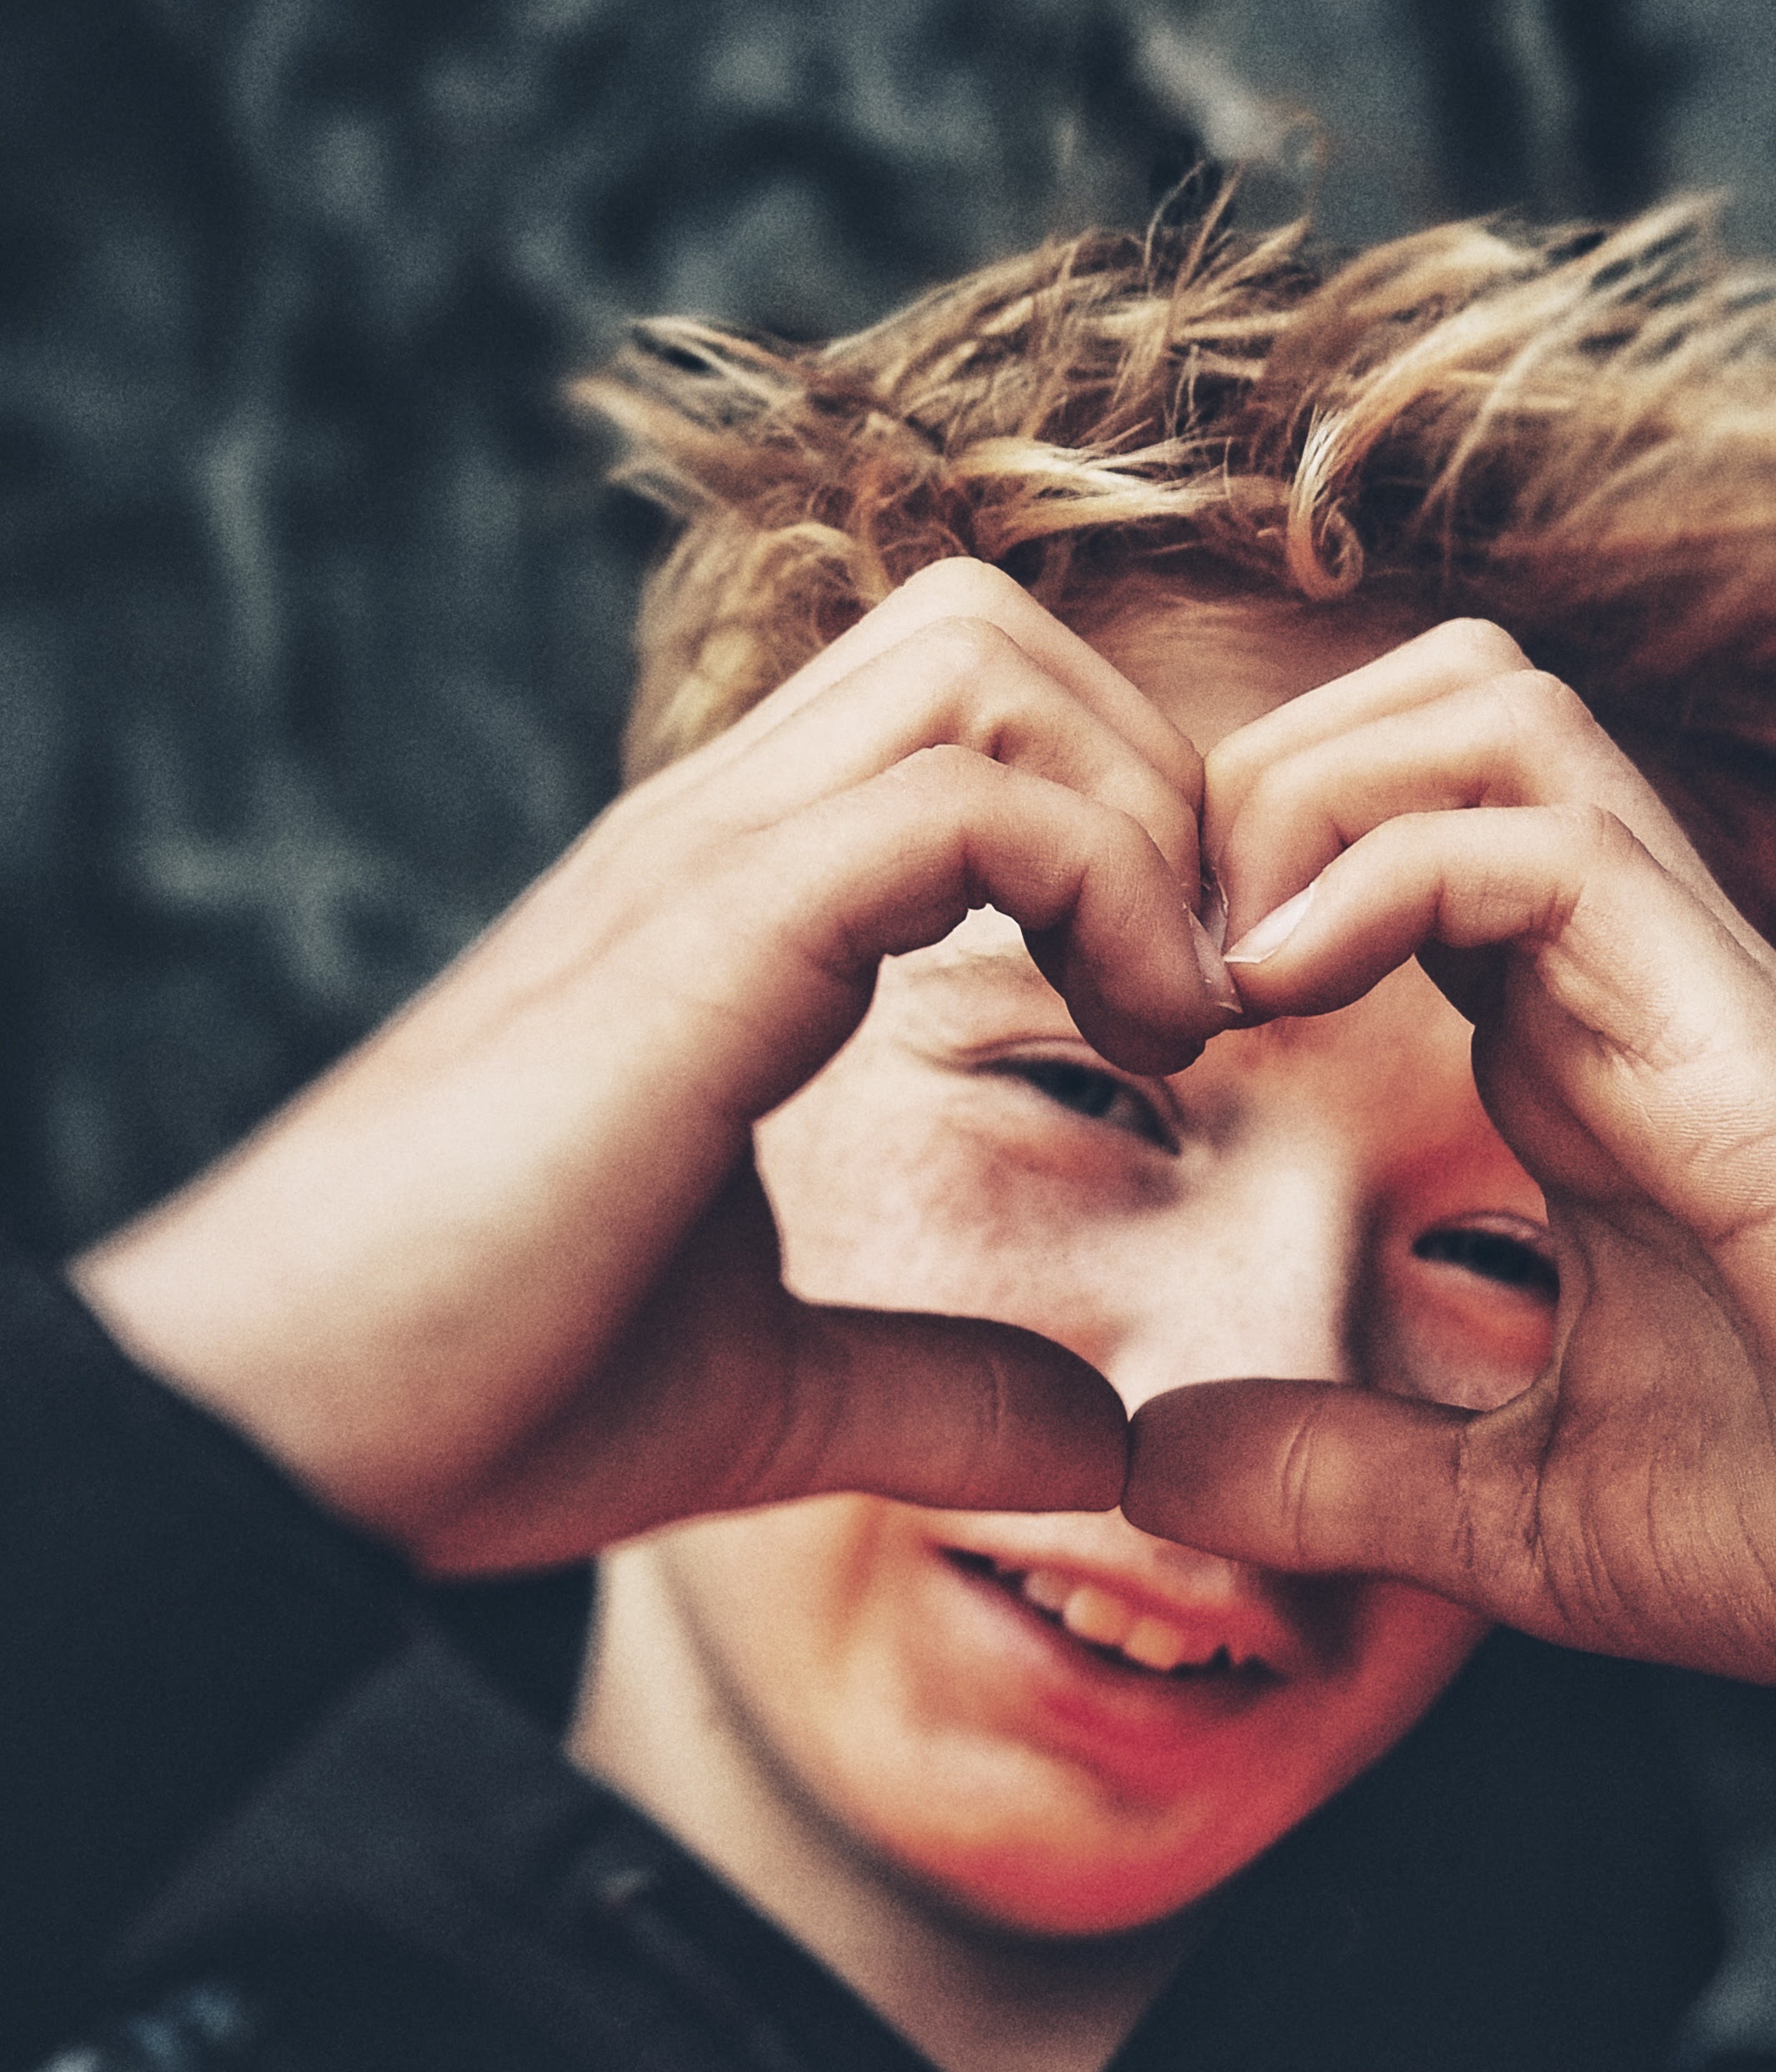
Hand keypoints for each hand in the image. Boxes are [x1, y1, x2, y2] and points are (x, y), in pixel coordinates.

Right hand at [75, 565, 1239, 1575]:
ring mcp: (695, 870)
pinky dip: (1099, 887)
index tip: (1185, 1029)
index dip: (1121, 831)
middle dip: (1152, 778)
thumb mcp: (768, 1396)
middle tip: (1201, 995)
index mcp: (730, 909)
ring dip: (1136, 813)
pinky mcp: (695, 939)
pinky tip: (1133, 1047)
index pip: (961, 718)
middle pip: (988, 632)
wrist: (278, 1439)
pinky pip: (958, 802)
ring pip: (980, 661)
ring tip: (1174, 1018)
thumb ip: (934, 1390)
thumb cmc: (480, 1399)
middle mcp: (713, 844)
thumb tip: (1097, 1437)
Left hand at [1128, 623, 1775, 1856]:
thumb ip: (1334, 1466)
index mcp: (1575, 1046)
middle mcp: (1629, 973)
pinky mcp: (1742, 1036)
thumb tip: (1146, 1459)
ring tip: (1219, 984)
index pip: (1391, 826)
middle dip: (1252, 780)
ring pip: (1487, 703)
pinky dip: (1376, 876)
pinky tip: (1280, 1006)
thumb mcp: (1511, 1512)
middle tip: (1158, 977)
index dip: (1235, 874)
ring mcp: (1693, 982)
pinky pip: (1538, 838)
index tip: (1132, 1036)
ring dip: (1307, 798)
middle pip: (1431, 691)